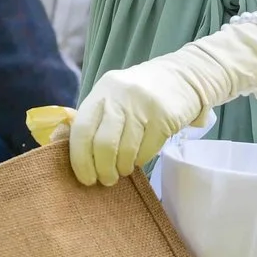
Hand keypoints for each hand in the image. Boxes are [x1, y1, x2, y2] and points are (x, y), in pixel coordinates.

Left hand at [67, 54, 207, 186]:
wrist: (183, 76)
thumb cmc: (139, 95)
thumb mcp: (113, 98)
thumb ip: (94, 120)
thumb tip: (73, 154)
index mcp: (101, 92)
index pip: (81, 130)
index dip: (80, 159)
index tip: (85, 178)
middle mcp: (119, 96)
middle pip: (103, 144)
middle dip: (103, 169)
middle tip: (106, 180)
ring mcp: (143, 105)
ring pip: (126, 151)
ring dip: (123, 168)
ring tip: (124, 169)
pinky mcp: (165, 116)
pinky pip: (147, 150)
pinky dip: (141, 161)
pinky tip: (140, 157)